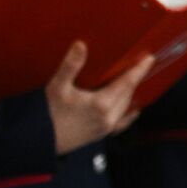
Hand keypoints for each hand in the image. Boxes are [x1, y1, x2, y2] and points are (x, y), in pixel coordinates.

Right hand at [46, 41, 153, 155]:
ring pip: (125, 106)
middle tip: (140, 65)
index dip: (139, 70)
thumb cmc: (47, 115)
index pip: (127, 83)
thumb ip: (71, 65)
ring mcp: (105, 128)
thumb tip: (81, 45)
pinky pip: (121, 123)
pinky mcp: (99, 134)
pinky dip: (128, 114)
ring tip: (133, 81)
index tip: (149, 59)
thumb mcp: (58, 87)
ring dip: (130, 93)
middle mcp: (108, 117)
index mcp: (102, 104)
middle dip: (134, 79)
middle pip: (128, 94)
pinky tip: (132, 111)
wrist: (37, 142)